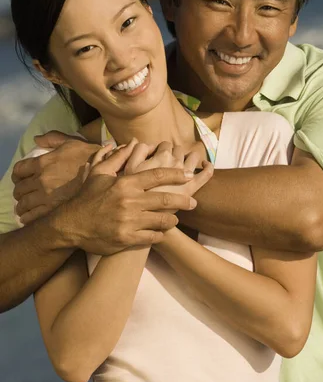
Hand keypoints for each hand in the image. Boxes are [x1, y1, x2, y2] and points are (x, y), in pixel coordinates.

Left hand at [13, 131, 100, 224]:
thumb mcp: (72, 142)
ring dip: (21, 207)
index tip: (20, 179)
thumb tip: (37, 139)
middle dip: (20, 192)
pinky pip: (32, 216)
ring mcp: (46, 196)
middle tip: (23, 195)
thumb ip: (53, 138)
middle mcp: (41, 180)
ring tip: (24, 209)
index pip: (19, 170)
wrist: (107, 175)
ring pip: (23, 204)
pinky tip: (28, 217)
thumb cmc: (90, 157)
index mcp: (43, 162)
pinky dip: (27, 218)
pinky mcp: (53, 210)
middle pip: (19, 189)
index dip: (17, 175)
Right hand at [59, 141, 198, 253]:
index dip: (176, 174)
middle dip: (183, 201)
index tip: (187, 176)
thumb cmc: (86, 198)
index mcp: (126, 183)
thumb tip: (133, 143)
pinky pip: (152, 237)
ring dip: (172, 219)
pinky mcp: (127, 238)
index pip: (158, 175)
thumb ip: (118, 158)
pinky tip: (161, 233)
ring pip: (162, 220)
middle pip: (166, 199)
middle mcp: (130, 201)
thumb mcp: (98, 174)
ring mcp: (129, 221)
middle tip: (193, 203)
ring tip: (175, 218)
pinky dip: (160, 235)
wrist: (70, 225)